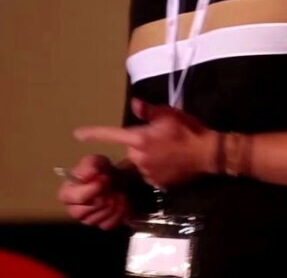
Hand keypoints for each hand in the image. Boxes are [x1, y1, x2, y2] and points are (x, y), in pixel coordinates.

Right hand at [56, 154, 129, 229]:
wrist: (121, 182)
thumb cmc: (103, 172)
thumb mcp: (97, 162)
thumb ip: (91, 165)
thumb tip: (89, 173)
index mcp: (67, 192)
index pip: (69, 197)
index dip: (88, 190)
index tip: (104, 179)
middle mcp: (74, 209)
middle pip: (82, 211)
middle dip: (101, 196)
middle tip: (112, 184)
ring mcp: (89, 220)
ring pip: (97, 218)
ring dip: (113, 202)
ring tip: (118, 190)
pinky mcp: (103, 226)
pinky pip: (109, 223)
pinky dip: (120, 211)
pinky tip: (122, 200)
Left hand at [73, 98, 216, 188]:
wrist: (208, 154)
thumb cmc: (188, 130)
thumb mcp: (168, 114)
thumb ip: (147, 111)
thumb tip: (134, 103)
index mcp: (139, 139)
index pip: (111, 134)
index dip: (93, 133)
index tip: (78, 134)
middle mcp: (139, 157)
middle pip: (130, 148)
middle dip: (140, 143)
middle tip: (159, 137)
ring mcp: (147, 173)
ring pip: (140, 161)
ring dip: (148, 156)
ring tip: (168, 150)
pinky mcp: (157, 183)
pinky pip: (149, 173)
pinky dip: (155, 167)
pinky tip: (170, 162)